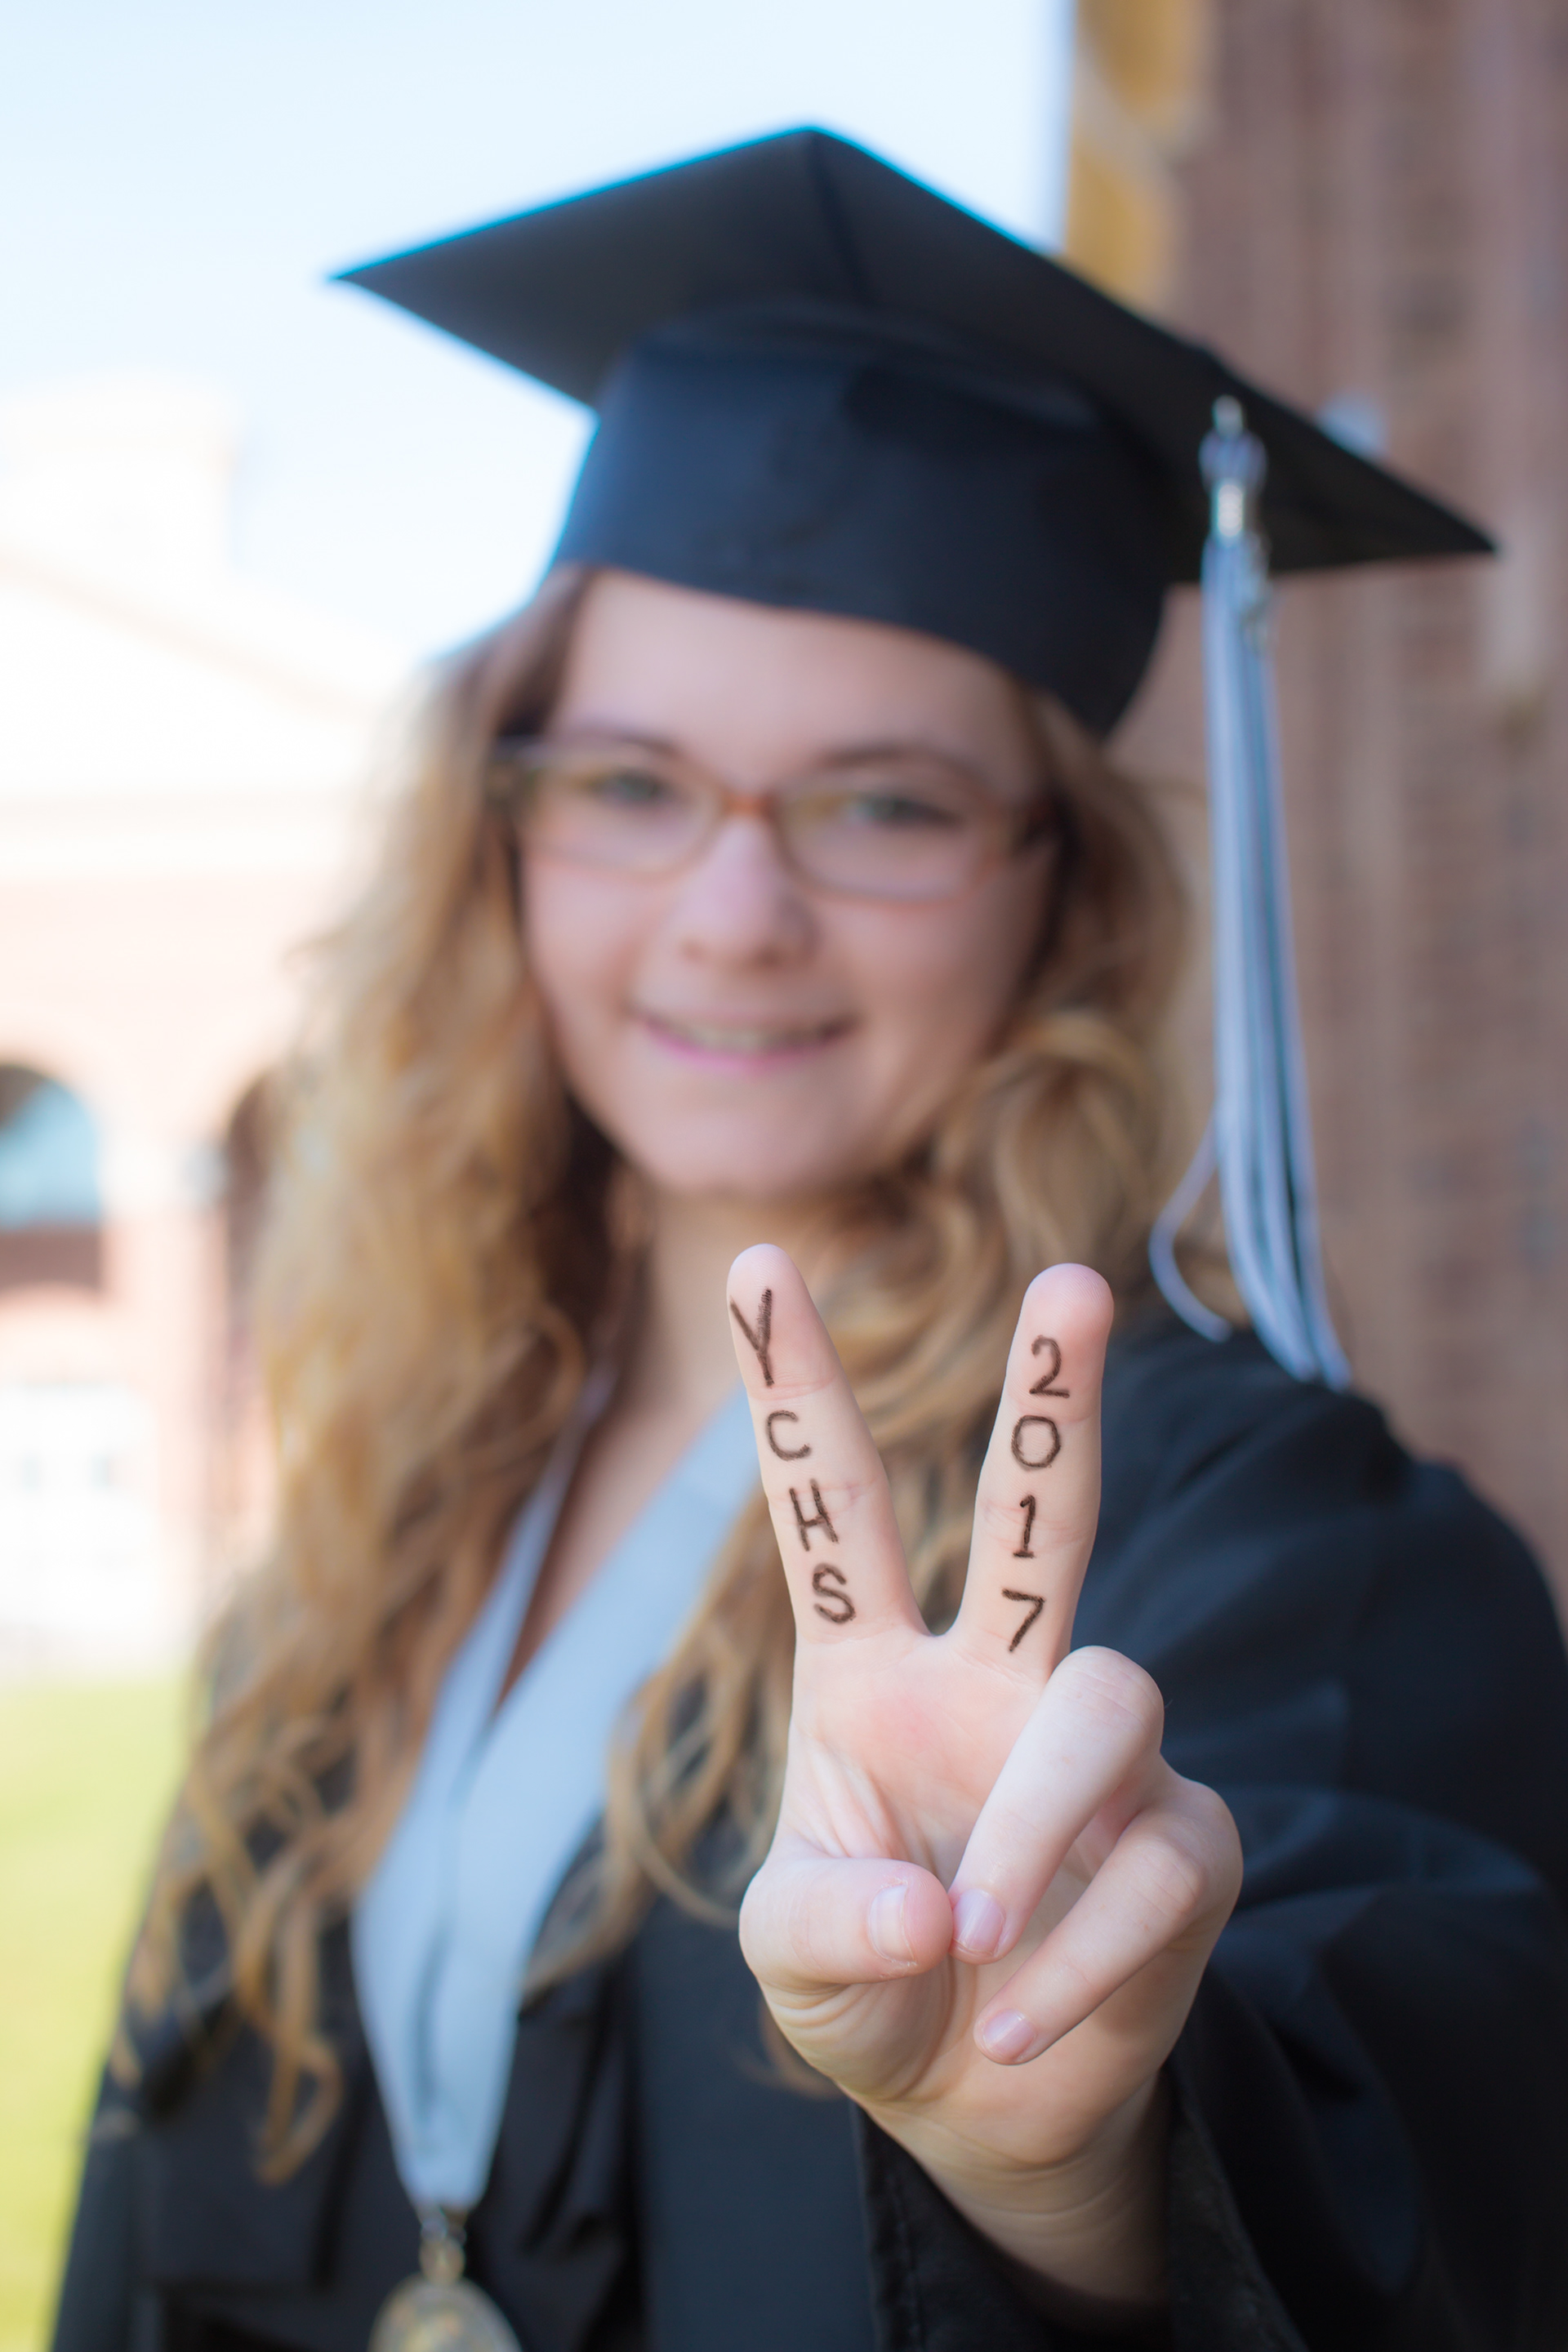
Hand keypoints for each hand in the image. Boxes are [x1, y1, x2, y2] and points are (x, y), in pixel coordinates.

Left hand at [727, 1246, 1241, 2308]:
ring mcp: (1099, 1753)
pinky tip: (1018, 2021)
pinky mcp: (1186, 1842)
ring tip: (976, 1936)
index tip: (755, 1259)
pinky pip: (1155, 1867)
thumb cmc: (870, 1984)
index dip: (793, 1390)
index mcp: (873, 1673)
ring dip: (1037, 1826)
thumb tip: (942, 1903)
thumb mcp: (793, 1960)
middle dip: (1054, 1399)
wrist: (981, 2103)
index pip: (834, 1510)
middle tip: (1072, 1284)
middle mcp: (993, 1681)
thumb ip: (829, 1926)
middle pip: (1034, 1515)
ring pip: (1109, 1701)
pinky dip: (1077, 1959)